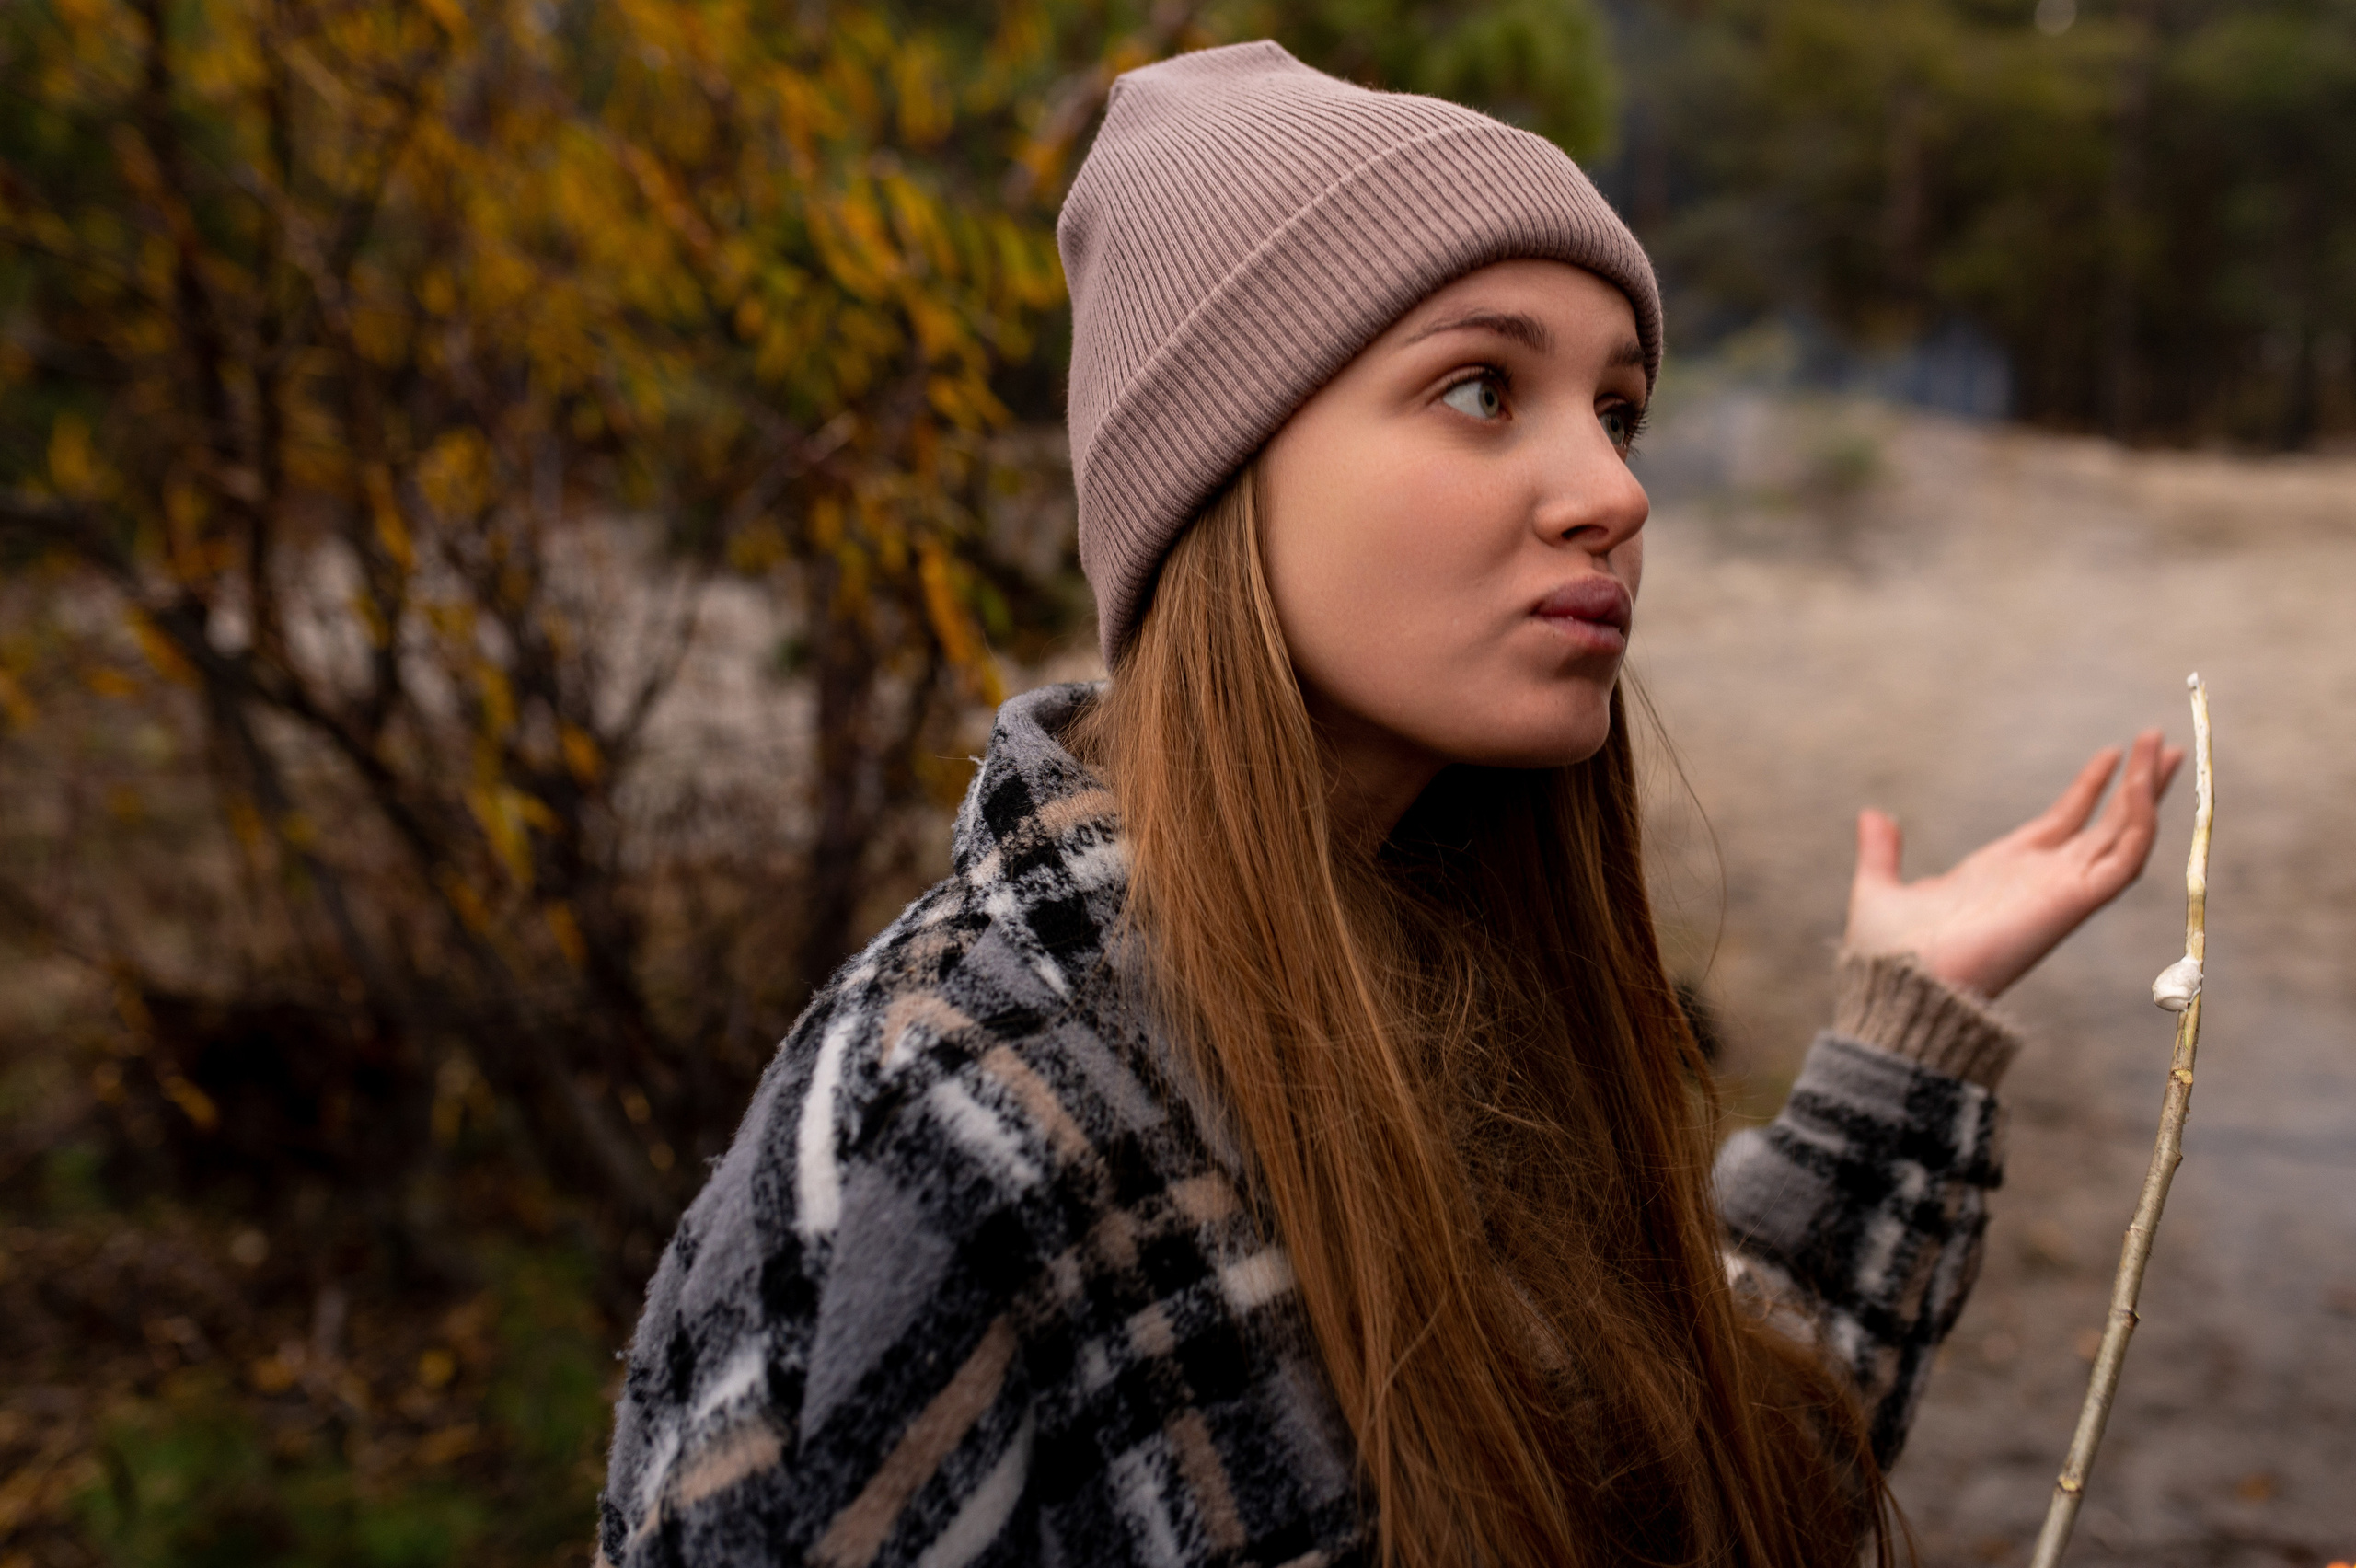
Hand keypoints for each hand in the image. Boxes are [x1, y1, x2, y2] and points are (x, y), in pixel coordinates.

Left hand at [1844, 731, 2184, 998]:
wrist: (1901, 984)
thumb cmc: (1889, 953)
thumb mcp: (1881, 888)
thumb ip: (1881, 851)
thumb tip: (1872, 816)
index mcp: (2005, 871)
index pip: (2065, 821)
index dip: (2092, 787)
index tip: (2115, 752)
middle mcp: (2043, 879)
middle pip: (2108, 825)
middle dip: (2139, 785)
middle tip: (2162, 741)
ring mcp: (2062, 890)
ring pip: (2124, 836)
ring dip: (2146, 793)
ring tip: (2162, 746)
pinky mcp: (2073, 902)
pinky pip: (2123, 861)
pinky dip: (2138, 825)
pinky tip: (2141, 788)